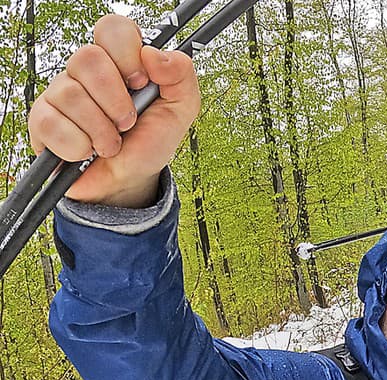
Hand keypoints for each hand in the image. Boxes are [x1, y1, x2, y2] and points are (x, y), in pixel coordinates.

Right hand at [28, 15, 200, 206]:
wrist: (129, 183)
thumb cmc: (148, 143)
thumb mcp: (180, 111)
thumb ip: (182, 77)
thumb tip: (154, 54)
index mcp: (118, 61)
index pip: (113, 29)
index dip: (128, 55)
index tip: (141, 83)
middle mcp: (86, 72)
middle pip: (88, 59)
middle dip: (117, 101)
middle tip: (128, 123)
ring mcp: (61, 93)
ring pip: (71, 94)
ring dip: (102, 132)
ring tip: (112, 145)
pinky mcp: (43, 120)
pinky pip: (53, 124)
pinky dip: (79, 146)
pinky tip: (87, 152)